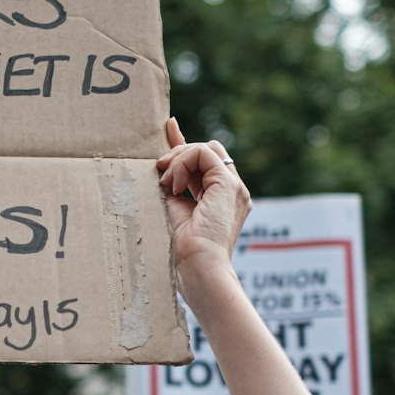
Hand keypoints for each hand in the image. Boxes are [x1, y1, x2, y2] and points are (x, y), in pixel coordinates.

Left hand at [157, 117, 250, 287]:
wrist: (197, 268)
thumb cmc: (182, 251)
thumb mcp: (173, 209)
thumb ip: (173, 186)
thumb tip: (160, 164)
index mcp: (221, 200)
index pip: (205, 161)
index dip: (184, 145)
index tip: (168, 127)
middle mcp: (232, 192)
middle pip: (208, 150)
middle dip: (179, 153)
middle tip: (161, 173)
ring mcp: (234, 187)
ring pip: (205, 148)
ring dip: (178, 160)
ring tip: (167, 185)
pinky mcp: (228, 184)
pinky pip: (202, 153)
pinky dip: (182, 163)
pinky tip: (174, 185)